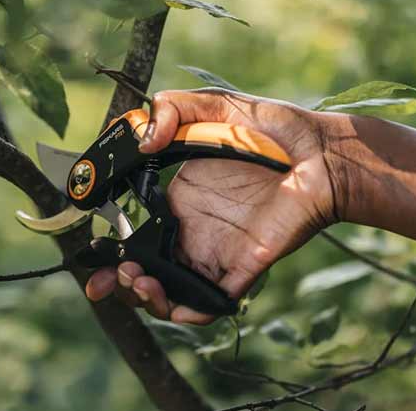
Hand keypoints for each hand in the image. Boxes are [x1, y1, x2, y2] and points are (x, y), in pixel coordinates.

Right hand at [85, 88, 340, 323]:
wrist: (324, 154)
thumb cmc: (275, 128)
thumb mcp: (215, 105)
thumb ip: (171, 109)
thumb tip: (143, 139)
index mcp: (183, 198)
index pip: (137, 231)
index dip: (110, 247)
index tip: (91, 254)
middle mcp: (196, 230)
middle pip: (148, 269)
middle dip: (120, 282)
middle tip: (112, 276)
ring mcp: (219, 251)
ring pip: (172, 291)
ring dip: (146, 297)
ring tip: (139, 280)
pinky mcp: (245, 267)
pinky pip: (211, 302)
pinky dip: (187, 311)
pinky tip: (170, 299)